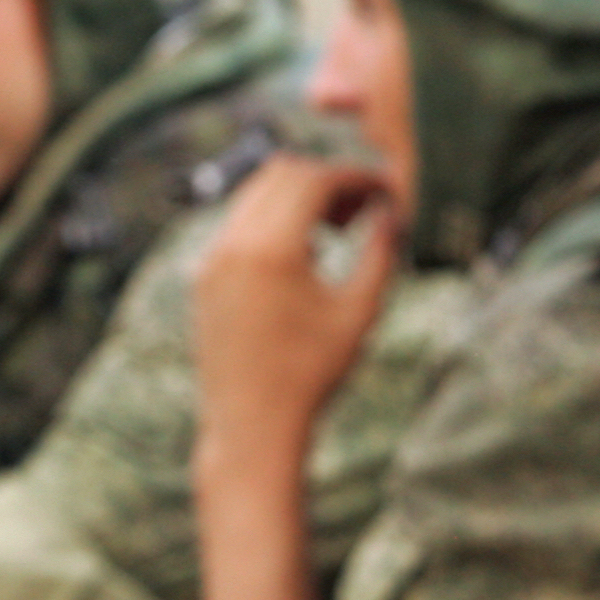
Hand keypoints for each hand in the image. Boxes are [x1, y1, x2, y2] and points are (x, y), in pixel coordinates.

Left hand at [194, 152, 399, 461]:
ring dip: (296, 199)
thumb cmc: (311, 374)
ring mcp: (211, 261)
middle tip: (359, 208)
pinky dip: (271, 222)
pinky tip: (305, 255)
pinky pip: (237, 226)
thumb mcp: (359, 312)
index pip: (314, 178)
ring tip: (336, 231)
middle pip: (280, 173)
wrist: (251, 426)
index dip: (355, 177)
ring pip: (254, 195)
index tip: (382, 192)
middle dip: (324, 180)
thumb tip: (396, 213)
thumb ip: (381, 253)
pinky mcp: (203, 279)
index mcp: (270, 250)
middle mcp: (232, 247)